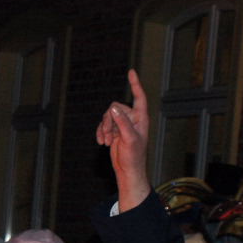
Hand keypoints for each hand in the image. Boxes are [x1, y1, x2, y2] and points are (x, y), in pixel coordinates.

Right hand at [95, 69, 151, 210]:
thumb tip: (112, 108)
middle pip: (115, 108)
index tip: (131, 72)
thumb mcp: (129, 138)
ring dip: (104, 129)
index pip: (139, 97)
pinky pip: (103, 125)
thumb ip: (121, 122)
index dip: (135, 84)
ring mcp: (122, 125)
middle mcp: (132, 119)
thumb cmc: (134, 156)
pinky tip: (102, 143)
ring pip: (107, 116)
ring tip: (107, 142)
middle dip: (109, 121)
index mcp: (141, 118)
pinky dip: (101, 133)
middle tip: (110, 136)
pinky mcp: (114, 132)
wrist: (127, 170)